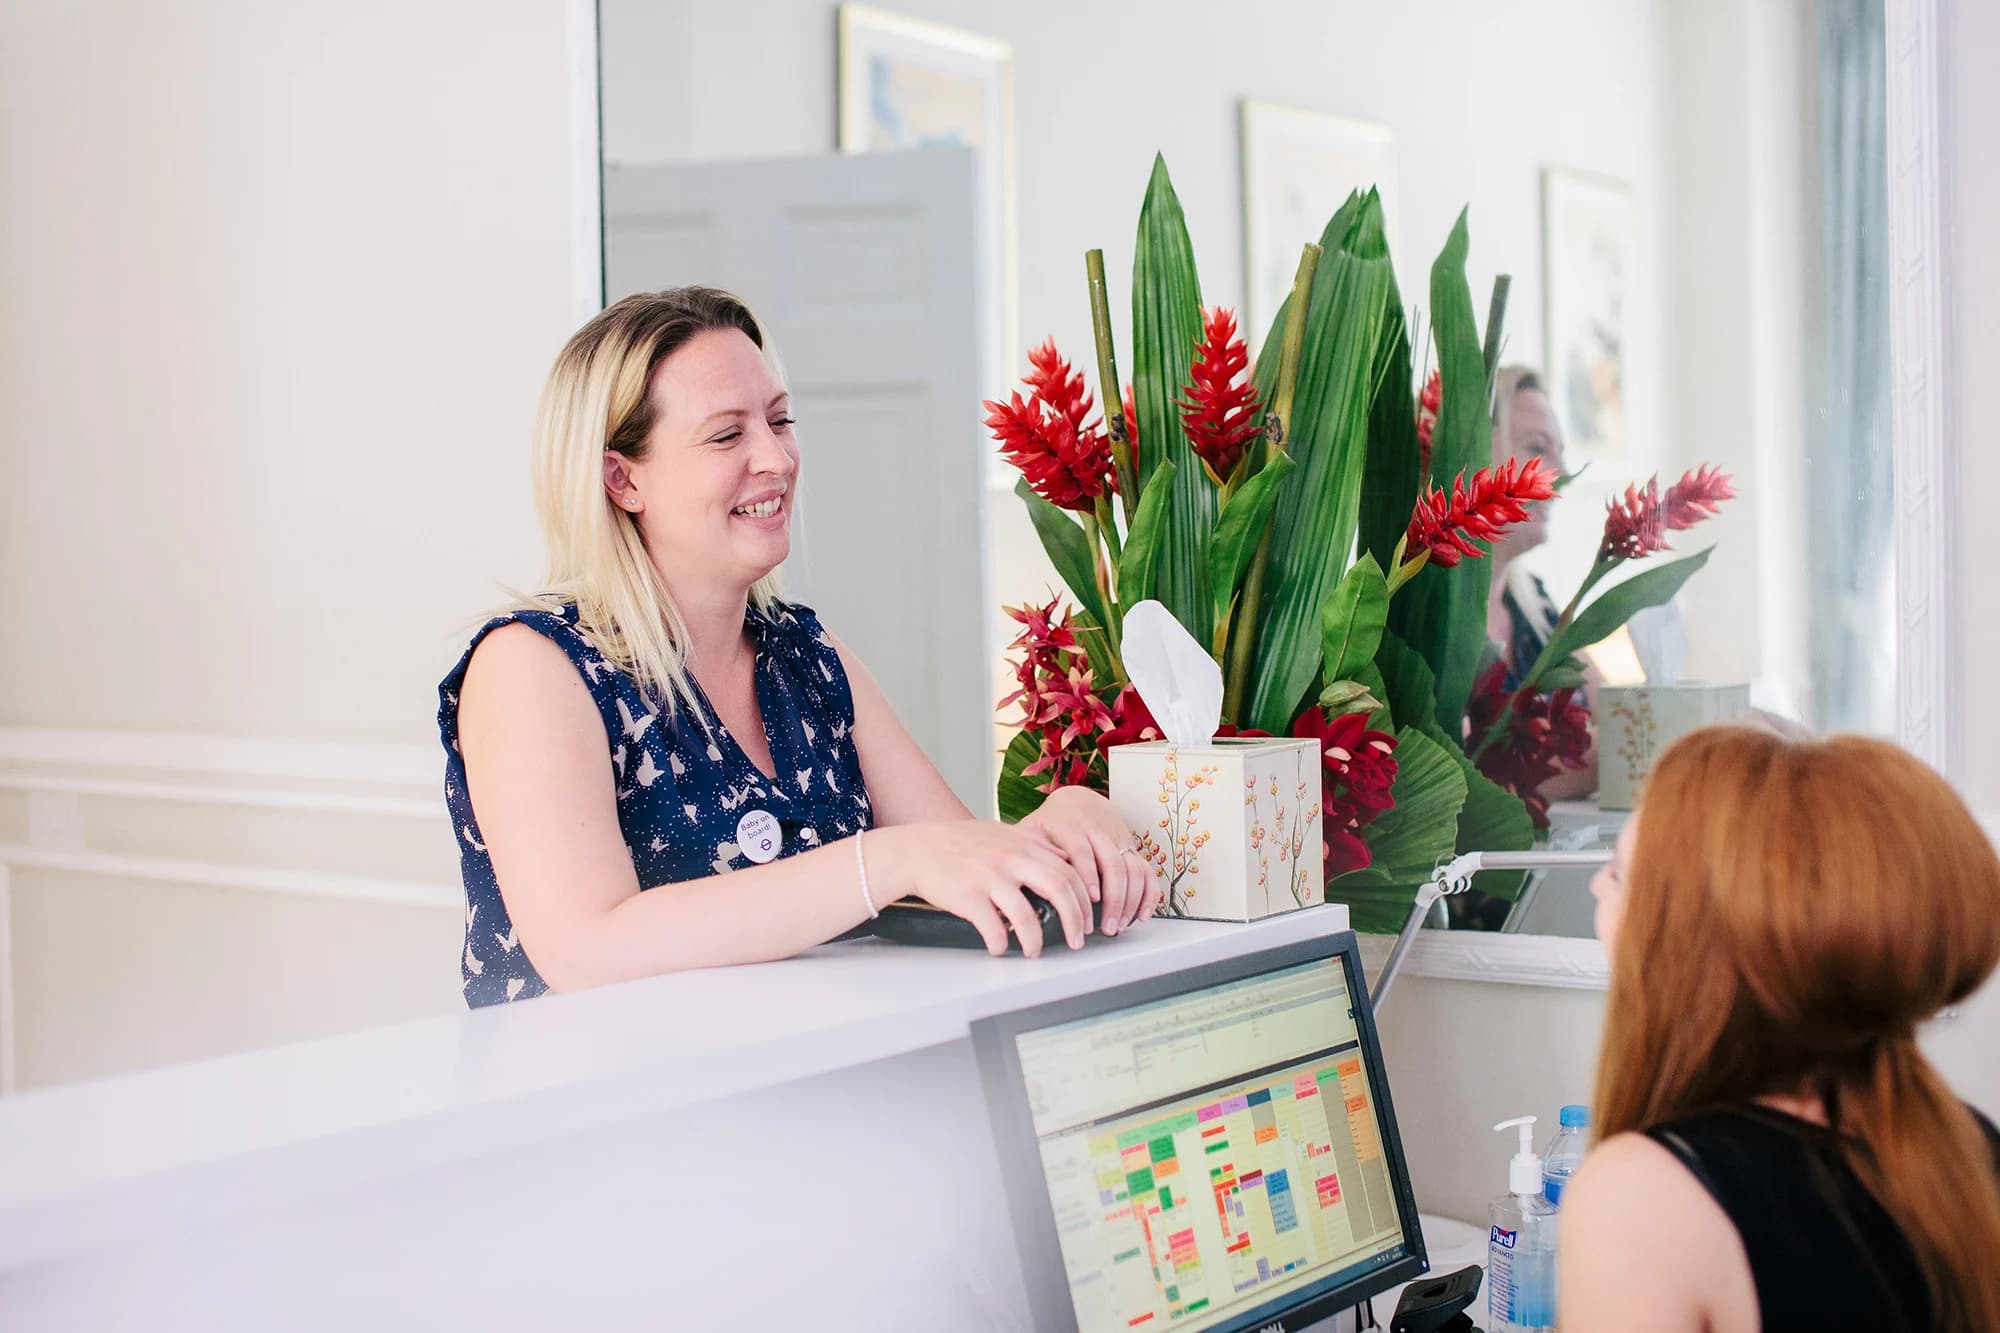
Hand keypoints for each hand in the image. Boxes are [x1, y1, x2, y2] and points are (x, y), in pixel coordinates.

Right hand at [867, 821, 1090, 956]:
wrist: (917, 850)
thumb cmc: (958, 844)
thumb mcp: (1001, 834)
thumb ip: (1033, 845)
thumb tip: (1064, 860)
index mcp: (1023, 845)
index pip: (1069, 871)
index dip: (1084, 899)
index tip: (1087, 919)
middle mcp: (1010, 859)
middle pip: (1059, 889)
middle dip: (1075, 920)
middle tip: (1076, 941)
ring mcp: (989, 877)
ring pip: (1027, 915)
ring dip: (1036, 941)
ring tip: (1034, 951)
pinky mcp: (968, 896)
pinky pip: (993, 928)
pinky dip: (1000, 944)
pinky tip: (999, 948)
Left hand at [1019, 786, 1159, 935]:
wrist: (1077, 800)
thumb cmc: (1051, 822)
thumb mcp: (1033, 829)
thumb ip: (1026, 850)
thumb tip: (1015, 878)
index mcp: (1071, 826)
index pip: (1082, 851)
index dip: (1088, 875)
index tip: (1091, 899)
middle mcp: (1098, 832)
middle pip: (1113, 864)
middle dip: (1113, 899)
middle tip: (1106, 927)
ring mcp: (1118, 840)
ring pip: (1132, 869)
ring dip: (1130, 901)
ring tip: (1119, 926)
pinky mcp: (1131, 848)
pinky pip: (1147, 871)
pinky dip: (1149, 894)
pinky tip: (1143, 915)